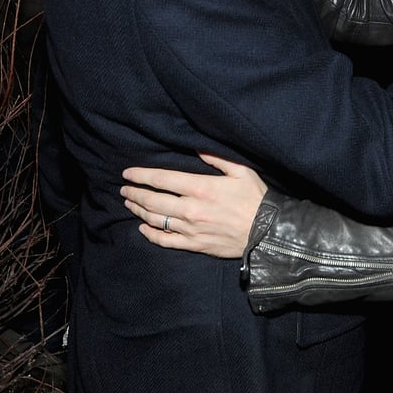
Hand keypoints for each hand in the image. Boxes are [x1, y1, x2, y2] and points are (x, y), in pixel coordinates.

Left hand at [121, 152, 266, 256]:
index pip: (161, 179)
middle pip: (153, 200)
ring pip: (155, 220)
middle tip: (124, 189)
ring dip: (139, 211)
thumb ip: (216, 158)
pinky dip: (151, 234)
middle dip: (134, 193)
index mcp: (201, 188)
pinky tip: (143, 228)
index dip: (141, 175)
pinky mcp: (195, 245)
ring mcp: (191, 229)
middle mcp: (191, 209)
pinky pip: (166, 241)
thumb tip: (196, 147)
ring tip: (130, 203)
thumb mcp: (240, 171)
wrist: (268, 232)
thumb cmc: (255, 198)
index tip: (127, 173)